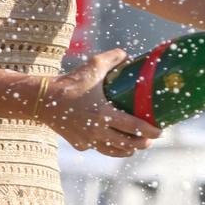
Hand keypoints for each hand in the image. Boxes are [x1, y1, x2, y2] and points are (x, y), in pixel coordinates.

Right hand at [39, 48, 161, 156]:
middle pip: (126, 144)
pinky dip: (106, 147)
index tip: (160, 132)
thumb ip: (112, 58)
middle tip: (150, 140)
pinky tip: (110, 143)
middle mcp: (98, 131)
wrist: (44, 100)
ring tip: (133, 147)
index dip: (149, 131)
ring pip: (113, 151)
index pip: (134, 127)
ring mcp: (88, 141)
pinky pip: (97, 148)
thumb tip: (126, 54)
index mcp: (105, 114)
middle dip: (141, 143)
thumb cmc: (71, 82)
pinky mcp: (79, 144)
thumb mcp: (93, 65)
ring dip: (126, 150)